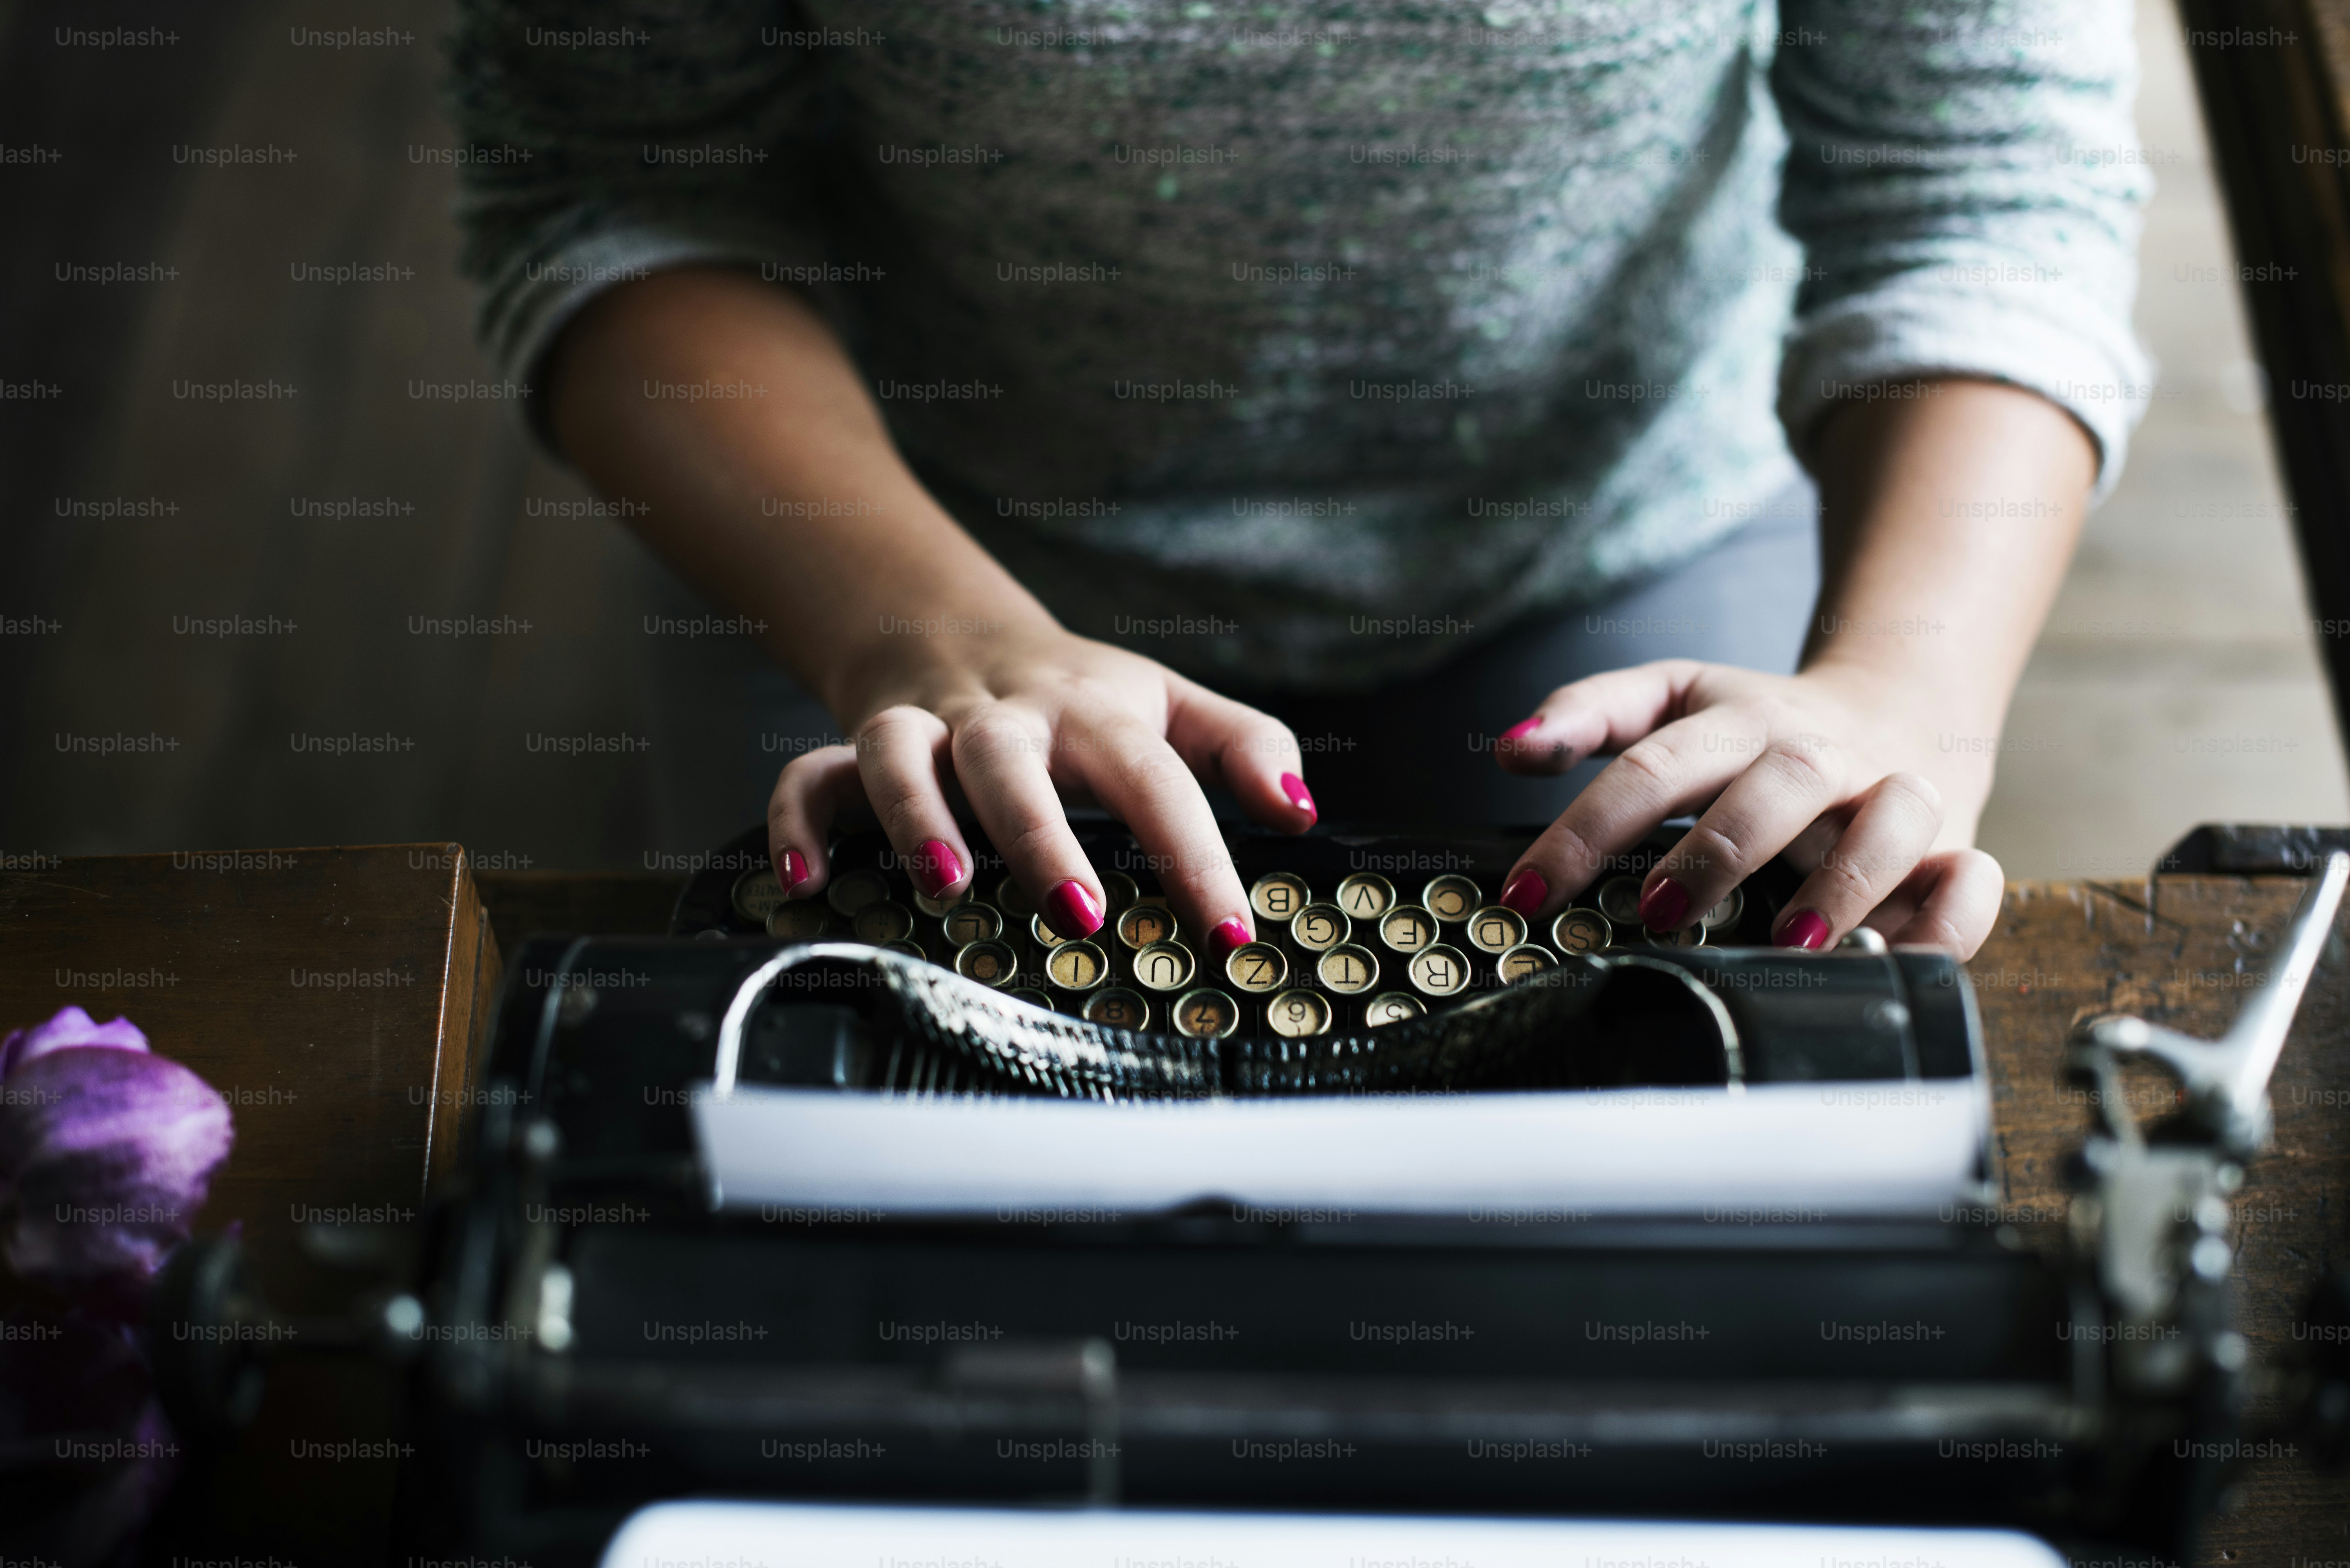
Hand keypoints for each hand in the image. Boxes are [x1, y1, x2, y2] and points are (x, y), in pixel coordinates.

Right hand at [766, 626, 1315, 954]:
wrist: (950, 625)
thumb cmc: (1076, 694)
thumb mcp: (1170, 703)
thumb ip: (1247, 747)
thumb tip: (1302, 811)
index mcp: (1091, 712)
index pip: (1155, 779)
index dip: (1196, 854)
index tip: (1228, 935)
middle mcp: (1001, 718)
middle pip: (1014, 762)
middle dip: (1043, 835)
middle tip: (1078, 912)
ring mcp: (919, 729)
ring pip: (900, 755)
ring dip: (916, 818)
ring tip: (945, 888)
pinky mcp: (851, 748)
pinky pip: (808, 778)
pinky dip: (798, 823)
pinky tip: (807, 881)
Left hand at [1490, 660, 2004, 956]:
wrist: (1905, 704)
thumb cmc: (1766, 722)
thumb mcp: (1675, 696)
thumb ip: (1590, 714)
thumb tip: (1510, 752)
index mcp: (1742, 724)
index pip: (1653, 767)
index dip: (1585, 830)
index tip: (1528, 894)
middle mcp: (1824, 756)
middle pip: (1778, 785)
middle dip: (1720, 850)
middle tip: (1662, 911)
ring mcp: (1897, 796)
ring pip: (1891, 824)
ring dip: (1844, 885)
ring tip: (1789, 945)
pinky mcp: (1956, 842)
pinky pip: (1974, 881)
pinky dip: (1948, 921)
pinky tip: (1897, 959)